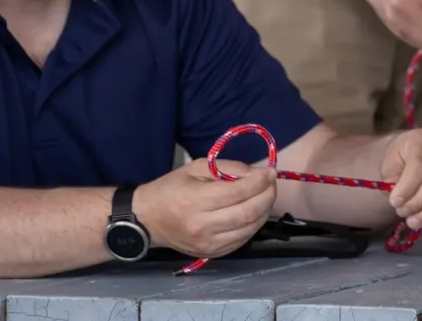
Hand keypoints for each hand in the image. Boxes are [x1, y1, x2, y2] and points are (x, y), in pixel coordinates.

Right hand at [133, 158, 276, 257]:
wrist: (149, 219)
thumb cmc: (172, 188)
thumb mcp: (197, 167)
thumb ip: (228, 168)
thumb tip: (257, 173)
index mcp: (196, 201)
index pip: (238, 192)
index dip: (259, 181)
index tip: (270, 171)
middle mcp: (203, 226)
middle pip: (248, 213)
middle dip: (267, 195)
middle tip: (272, 183)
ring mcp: (208, 244)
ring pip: (249, 229)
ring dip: (265, 211)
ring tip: (266, 195)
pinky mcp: (211, 254)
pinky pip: (241, 240)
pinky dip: (254, 225)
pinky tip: (255, 212)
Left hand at [382, 129, 421, 231]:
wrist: (418, 150)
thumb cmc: (403, 158)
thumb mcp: (391, 162)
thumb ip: (393, 179)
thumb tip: (401, 200)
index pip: (420, 163)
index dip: (407, 187)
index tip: (394, 203)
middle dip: (419, 203)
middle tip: (403, 213)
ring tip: (413, 221)